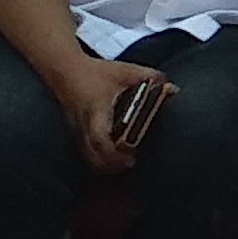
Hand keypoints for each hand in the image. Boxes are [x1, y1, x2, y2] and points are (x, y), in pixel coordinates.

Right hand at [49, 52, 174, 172]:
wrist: (64, 70)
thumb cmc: (95, 72)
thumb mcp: (126, 71)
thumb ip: (151, 79)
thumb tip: (173, 90)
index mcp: (97, 110)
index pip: (100, 138)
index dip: (114, 153)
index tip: (131, 160)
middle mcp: (84, 125)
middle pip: (93, 157)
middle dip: (112, 167)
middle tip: (132, 165)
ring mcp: (77, 132)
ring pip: (88, 159)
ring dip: (106, 167)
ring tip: (125, 164)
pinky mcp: (75, 135)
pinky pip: (85, 155)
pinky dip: (99, 161)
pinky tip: (114, 158)